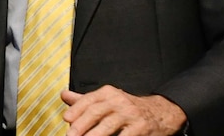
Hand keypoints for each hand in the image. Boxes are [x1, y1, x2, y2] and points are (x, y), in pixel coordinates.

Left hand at [62, 86, 186, 135]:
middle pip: (96, 112)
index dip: (77, 109)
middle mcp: (119, 101)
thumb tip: (63, 95)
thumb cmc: (126, 107)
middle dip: (81, 125)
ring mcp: (131, 114)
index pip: (89, 100)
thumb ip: (85, 100)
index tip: (67, 119)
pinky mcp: (141, 128)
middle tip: (70, 135)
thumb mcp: (107, 99)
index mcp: (108, 93)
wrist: (159, 112)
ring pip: (108, 126)